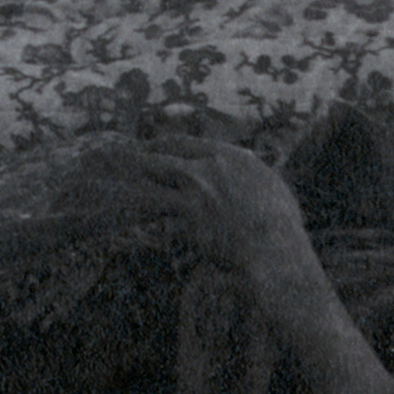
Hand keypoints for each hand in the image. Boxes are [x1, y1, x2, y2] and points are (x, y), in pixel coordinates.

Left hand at [98, 140, 318, 278]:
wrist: (277, 251)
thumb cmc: (281, 224)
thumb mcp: (271, 186)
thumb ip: (252, 171)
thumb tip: (249, 162)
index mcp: (228, 157)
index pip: (183, 142)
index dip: (161, 146)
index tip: (150, 151)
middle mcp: (208, 169)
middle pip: (161, 157)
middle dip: (139, 160)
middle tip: (122, 165)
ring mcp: (196, 194)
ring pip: (151, 182)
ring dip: (131, 185)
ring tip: (112, 189)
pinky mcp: (188, 221)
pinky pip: (156, 216)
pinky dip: (139, 216)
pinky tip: (125, 219)